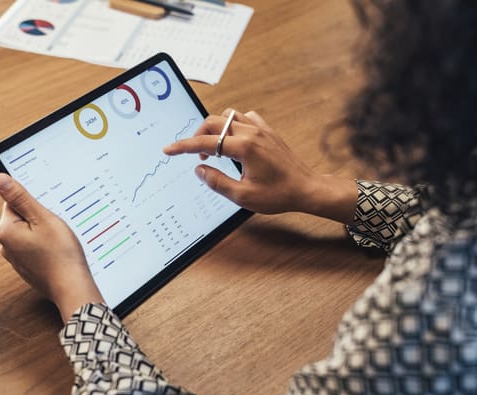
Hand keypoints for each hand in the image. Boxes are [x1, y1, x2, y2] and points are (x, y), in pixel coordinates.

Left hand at [0, 173, 103, 321]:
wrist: (72, 287)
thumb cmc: (60, 255)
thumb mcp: (42, 218)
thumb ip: (20, 198)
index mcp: (5, 231)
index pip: (13, 202)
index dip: (34, 203)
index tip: (46, 211)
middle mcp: (6, 246)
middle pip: (21, 217)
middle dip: (39, 218)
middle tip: (54, 226)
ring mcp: (16, 258)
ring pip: (30, 233)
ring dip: (43, 232)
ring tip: (58, 240)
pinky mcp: (27, 266)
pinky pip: (34, 247)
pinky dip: (46, 246)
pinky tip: (57, 251)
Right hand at [163, 109, 356, 222]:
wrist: (307, 189)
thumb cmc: (278, 195)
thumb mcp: (243, 196)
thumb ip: (217, 182)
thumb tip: (200, 169)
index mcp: (244, 147)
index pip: (205, 142)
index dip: (184, 146)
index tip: (169, 149)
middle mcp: (252, 133)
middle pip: (214, 122)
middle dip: (198, 135)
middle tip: (197, 155)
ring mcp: (261, 129)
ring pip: (228, 116)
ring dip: (216, 128)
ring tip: (215, 148)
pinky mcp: (268, 131)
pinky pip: (245, 118)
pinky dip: (234, 124)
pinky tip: (234, 140)